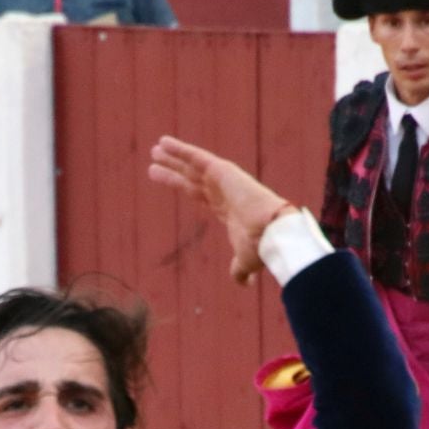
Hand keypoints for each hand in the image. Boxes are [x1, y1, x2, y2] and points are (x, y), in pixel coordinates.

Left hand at [147, 136, 290, 284]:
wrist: (273, 232)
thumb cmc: (262, 247)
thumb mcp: (245, 261)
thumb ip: (240, 271)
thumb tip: (244, 285)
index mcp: (227, 210)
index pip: (199, 197)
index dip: (184, 188)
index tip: (173, 181)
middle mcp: (222, 193)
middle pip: (191, 180)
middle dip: (174, 171)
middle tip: (155, 163)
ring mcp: (222, 180)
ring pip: (190, 167)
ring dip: (173, 158)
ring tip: (155, 150)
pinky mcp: (222, 170)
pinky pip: (195, 157)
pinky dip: (179, 150)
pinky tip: (163, 143)